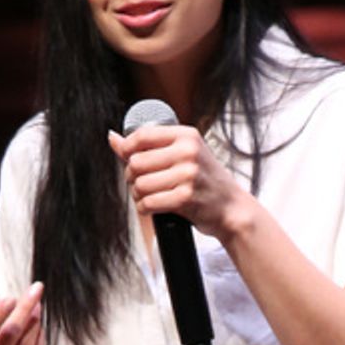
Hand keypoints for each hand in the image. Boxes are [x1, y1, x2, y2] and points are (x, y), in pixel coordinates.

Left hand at [108, 125, 245, 241]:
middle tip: (141, 183)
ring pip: (140, 184)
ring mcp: (188, 175)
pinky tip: (151, 207)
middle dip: (132, 177)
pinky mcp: (185, 198)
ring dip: (137, 194)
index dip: (127, 149)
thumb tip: (113, 138)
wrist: (232, 208)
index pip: (142, 136)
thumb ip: (149, 146)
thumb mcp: (184, 156)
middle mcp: (188, 152)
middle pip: (136, 162)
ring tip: (147, 197)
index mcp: (186, 136)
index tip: (128, 160)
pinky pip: (149, 202)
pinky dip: (144, 208)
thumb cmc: (206, 182)